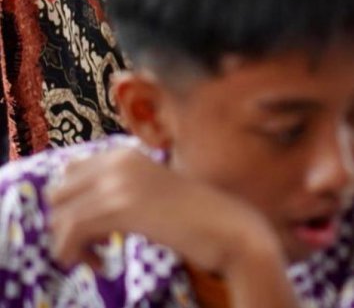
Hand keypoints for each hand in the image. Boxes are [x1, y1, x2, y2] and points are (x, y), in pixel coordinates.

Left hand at [47, 148, 280, 273]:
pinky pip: (71, 232)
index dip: (72, 205)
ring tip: (95, 260)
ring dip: (69, 245)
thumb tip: (71, 209)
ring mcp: (119, 181)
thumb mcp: (150, 192)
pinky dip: (76, 254)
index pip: (68, 174)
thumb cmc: (194, 218)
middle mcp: (118, 160)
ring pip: (60, 216)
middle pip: (57, 194)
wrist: (230, 229)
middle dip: (65, 225)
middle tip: (92, 248)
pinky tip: (101, 265)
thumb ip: (118, 189)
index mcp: (125, 153)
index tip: (92, 230)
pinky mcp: (122, 207)